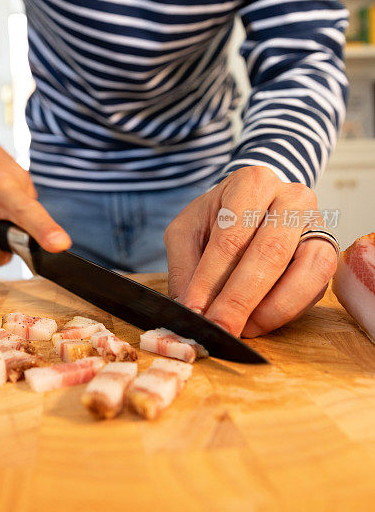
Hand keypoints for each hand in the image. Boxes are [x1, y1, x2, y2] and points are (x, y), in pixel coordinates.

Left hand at [164, 166, 336, 337]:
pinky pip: (315, 287)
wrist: (255, 203)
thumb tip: (190, 309)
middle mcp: (292, 198)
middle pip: (269, 252)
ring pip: (304, 271)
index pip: (231, 237)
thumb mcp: (189, 231)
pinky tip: (259, 321)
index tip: (195, 310)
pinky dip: (287, 311)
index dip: (210, 279)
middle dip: (240, 299)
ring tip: (241, 328)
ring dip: (270, 309)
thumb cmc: (219, 218)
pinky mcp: (326, 254)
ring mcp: (316, 225)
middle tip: (218, 328)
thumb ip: (186, 267)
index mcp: (252, 183)